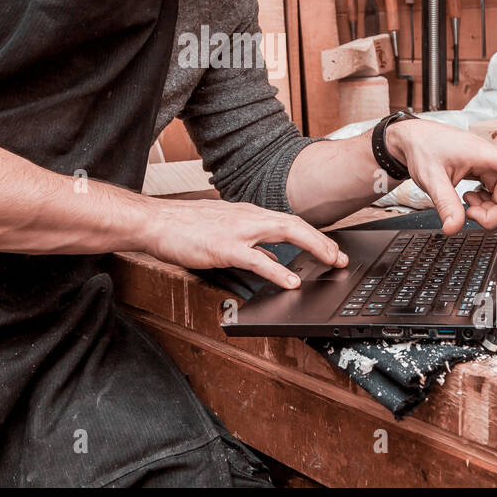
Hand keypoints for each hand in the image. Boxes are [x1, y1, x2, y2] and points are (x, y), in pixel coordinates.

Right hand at [141, 198, 346, 289]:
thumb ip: (250, 244)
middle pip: (295, 224)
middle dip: (323, 241)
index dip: (315, 236)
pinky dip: (277, 270)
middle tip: (341, 258)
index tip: (332, 250)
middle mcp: (247, 217)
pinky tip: (291, 281)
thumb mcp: (224, 230)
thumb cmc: (184, 227)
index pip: (290, 221)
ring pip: (284, 233)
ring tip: (330, 262)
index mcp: (248, 214)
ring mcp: (237, 230)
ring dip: (313, 247)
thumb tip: (274, 260)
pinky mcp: (223, 247)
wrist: (155, 222)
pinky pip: (256, 259)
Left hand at [385, 119, 496, 232]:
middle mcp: (493, 163)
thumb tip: (453, 228)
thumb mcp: (431, 177)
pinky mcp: (485, 177)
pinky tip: (467, 200)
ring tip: (464, 204)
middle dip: (494, 216)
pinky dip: (483, 207)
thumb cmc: (424, 148)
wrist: (412, 140)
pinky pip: (496, 199)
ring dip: (488, 212)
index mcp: (486, 156)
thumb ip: (445, 203)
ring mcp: (490, 171)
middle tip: (467, 214)